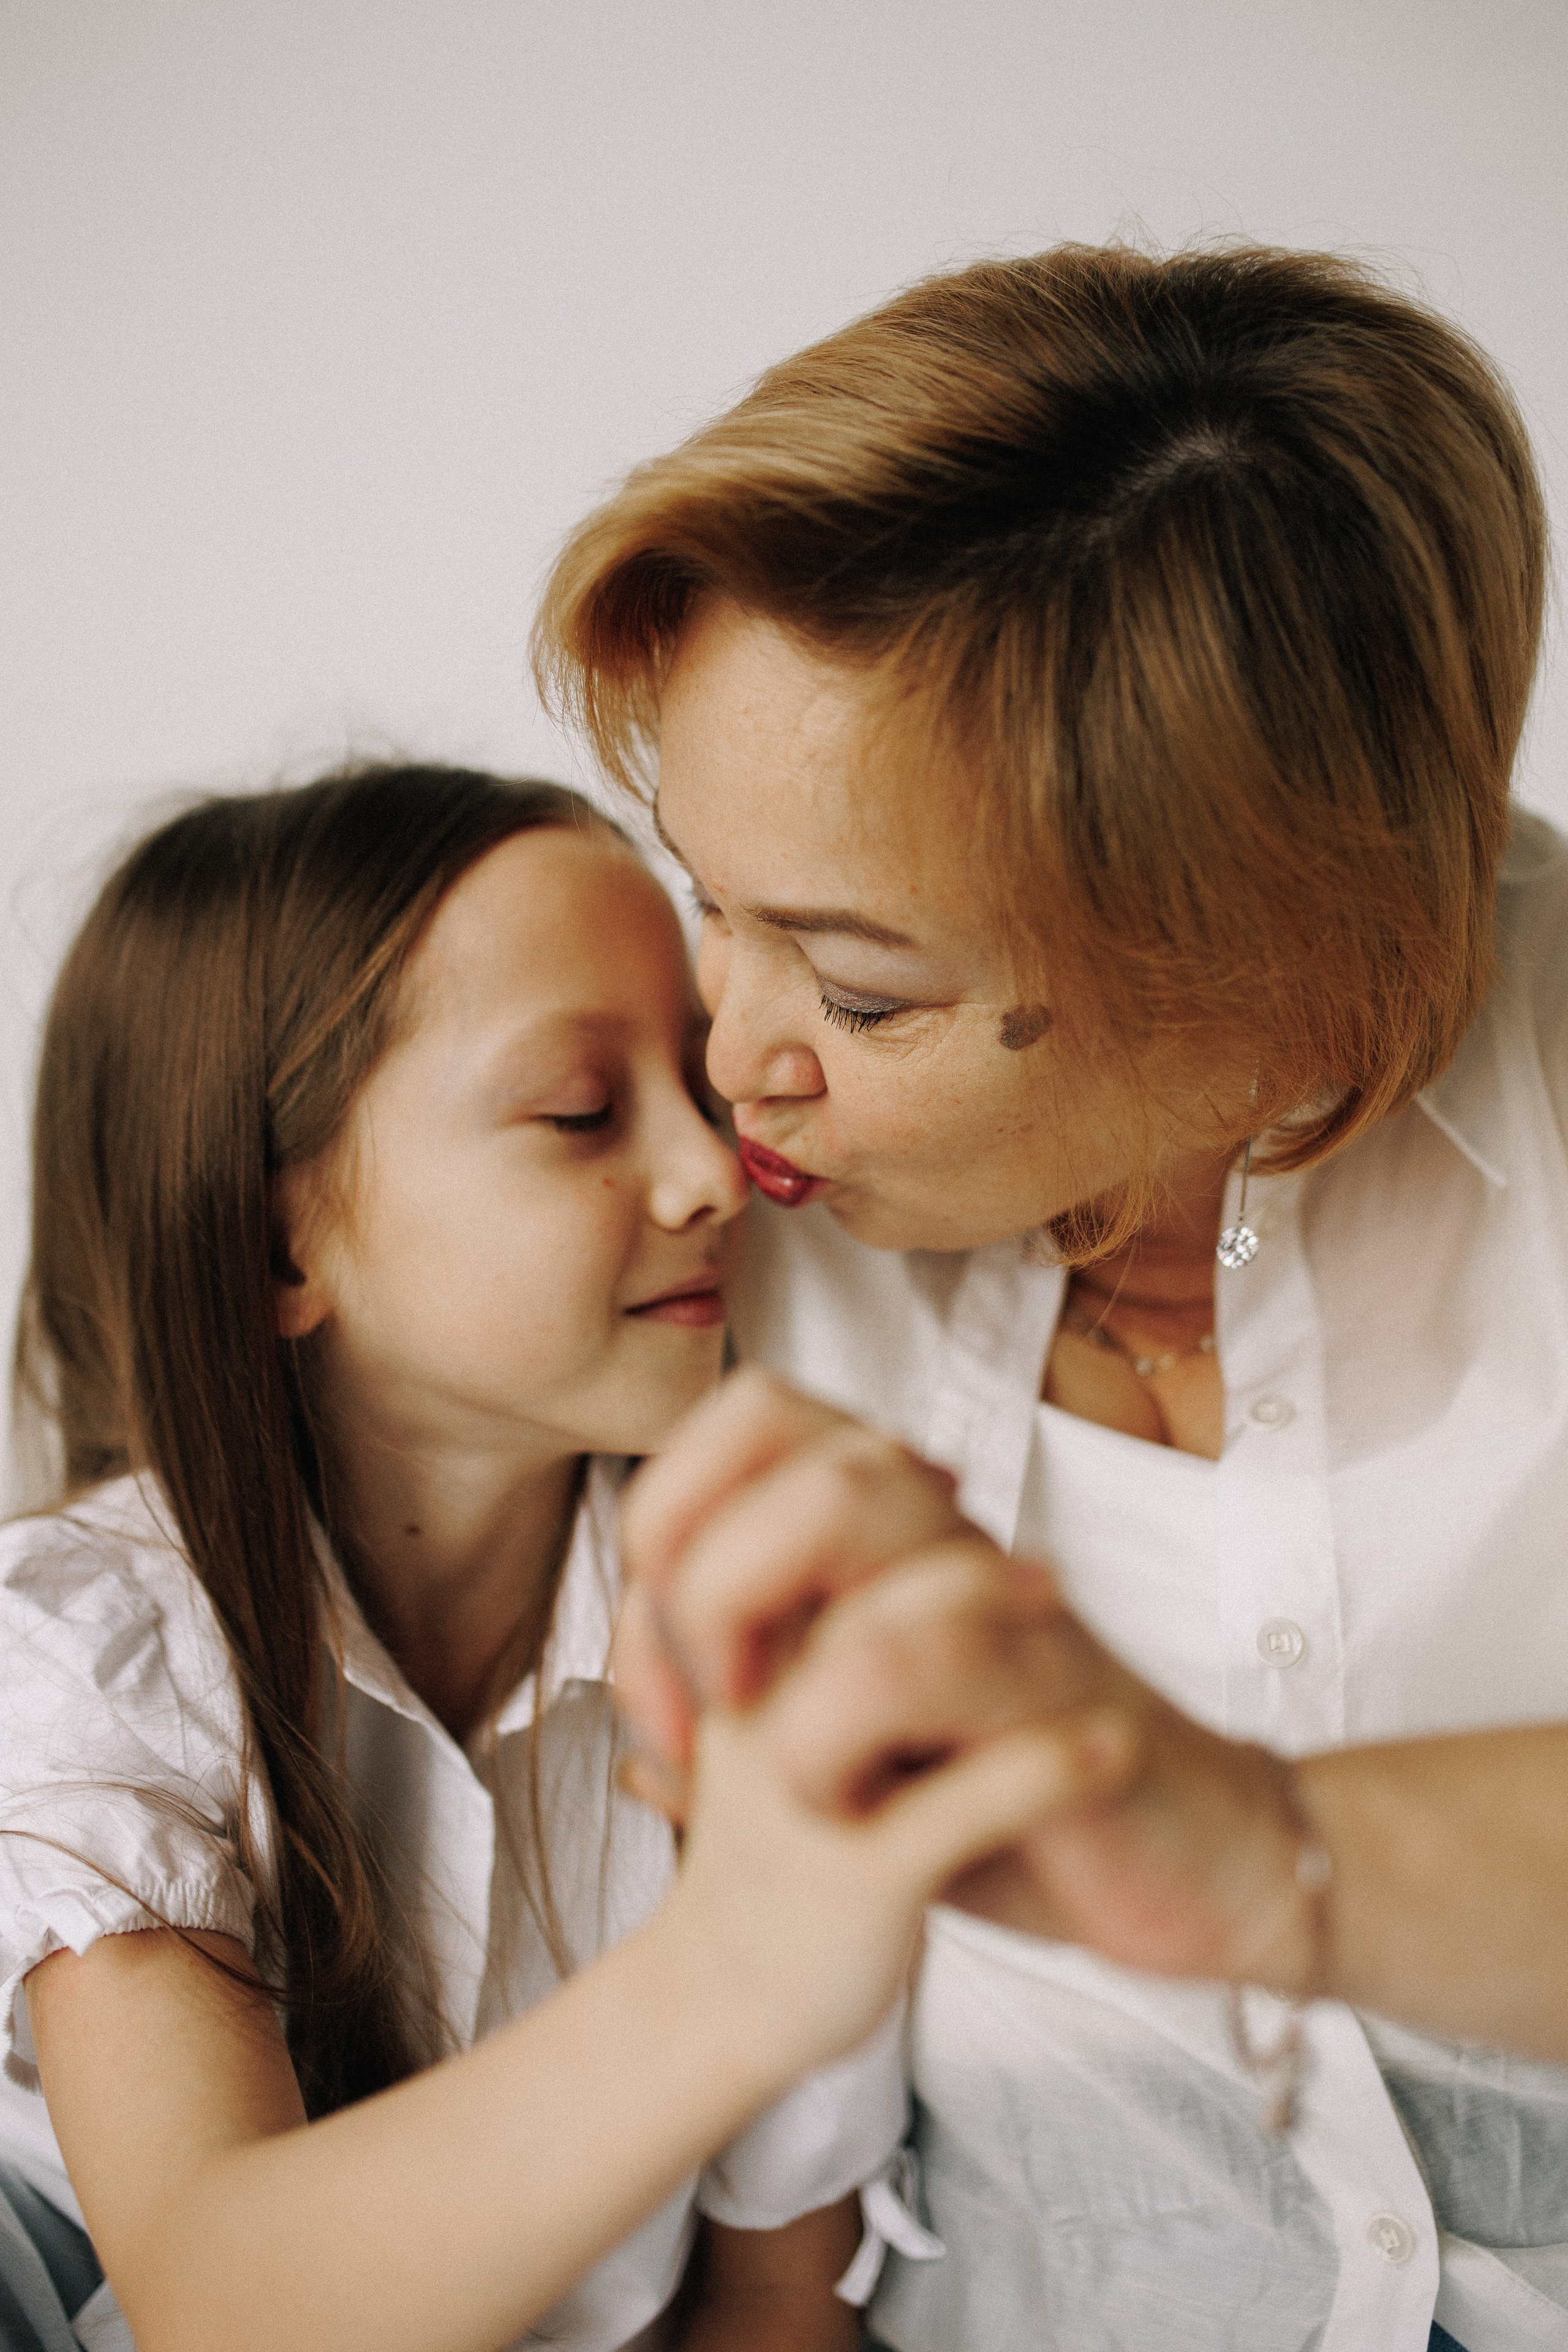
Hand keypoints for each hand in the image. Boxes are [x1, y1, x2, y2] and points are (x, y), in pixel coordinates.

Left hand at [621, 1371, 1324, 1996]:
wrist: (1185, 1865)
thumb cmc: (1008, 1803)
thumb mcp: (856, 1764)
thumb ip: (760, 1737)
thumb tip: (637, 1757)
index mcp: (892, 1529)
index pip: (749, 1418)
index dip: (668, 1523)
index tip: (665, 1685)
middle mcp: (949, 1535)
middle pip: (792, 1451)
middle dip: (704, 1589)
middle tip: (714, 1719)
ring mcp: (1012, 1599)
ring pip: (854, 1507)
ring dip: (779, 1661)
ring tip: (787, 1776)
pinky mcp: (1062, 1691)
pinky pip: (927, 1653)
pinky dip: (848, 1740)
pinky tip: (860, 1820)